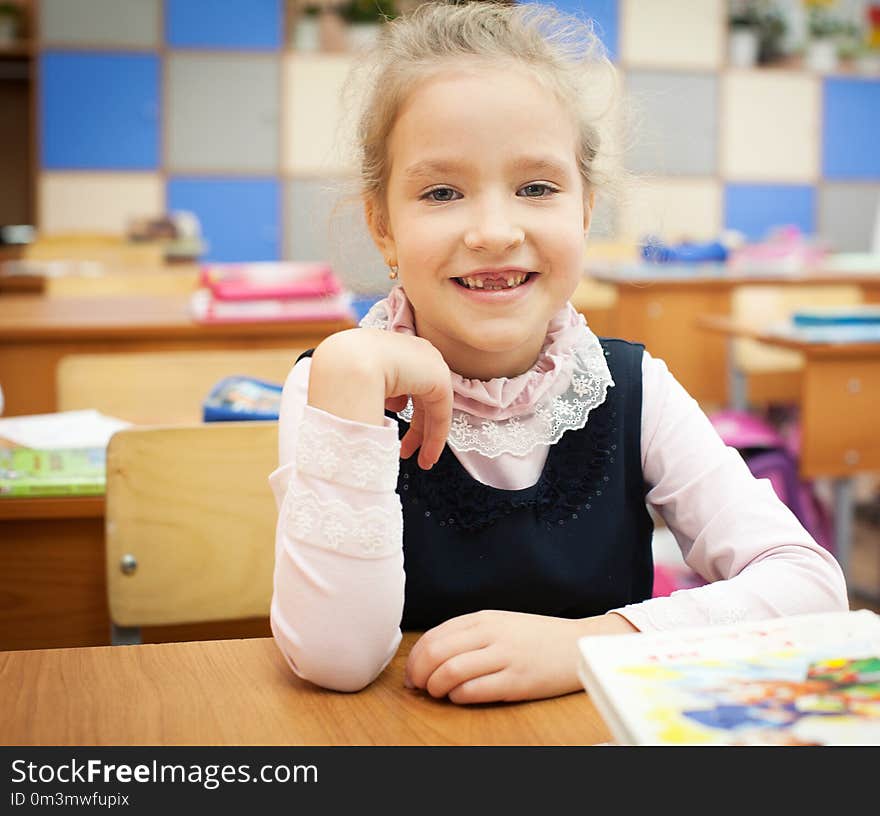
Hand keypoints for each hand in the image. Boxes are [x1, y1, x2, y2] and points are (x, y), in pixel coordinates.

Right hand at [308, 328, 452, 468]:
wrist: (347, 365)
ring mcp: (428, 361)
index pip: (403, 380)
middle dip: (416, 426)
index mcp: (391, 347)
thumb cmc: (341, 374)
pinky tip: (427, 455)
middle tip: (406, 451)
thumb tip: (390, 405)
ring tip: (422, 461)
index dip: (400, 407)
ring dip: (426, 435)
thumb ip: (376, 390)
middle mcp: (412, 350)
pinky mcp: (439, 377)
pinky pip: (441, 411)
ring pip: (432, 405)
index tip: (392, 433)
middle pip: (420, 394)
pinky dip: (435, 436)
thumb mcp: (358, 381)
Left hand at [404, 610, 637, 703]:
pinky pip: (475, 690)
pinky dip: (458, 697)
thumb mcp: (500, 623)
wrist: (576, 645)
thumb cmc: (534, 637)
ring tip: (437, 693)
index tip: (411, 673)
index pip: (434, 636)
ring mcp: (505, 656)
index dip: (415, 658)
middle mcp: (492, 633)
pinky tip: (460, 697)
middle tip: (418, 686)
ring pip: (452, 671)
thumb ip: (468, 633)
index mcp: (483, 618)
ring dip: (436, 687)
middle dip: (419, 673)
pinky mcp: (517, 681)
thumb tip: (430, 654)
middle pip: (437, 652)